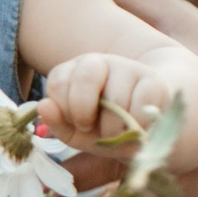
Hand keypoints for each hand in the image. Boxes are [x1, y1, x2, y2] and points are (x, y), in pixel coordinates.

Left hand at [35, 53, 167, 152]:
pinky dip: (137, 125)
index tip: (76, 124)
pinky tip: (137, 130)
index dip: (65, 110)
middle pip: (85, 78)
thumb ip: (57, 123)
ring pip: (116, 97)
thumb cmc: (105, 128)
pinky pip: (142, 103)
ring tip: (117, 134)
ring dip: (114, 128)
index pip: (58, 82)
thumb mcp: (77, 133)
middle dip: (84, 111)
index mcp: (74, 71)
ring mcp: (128, 67)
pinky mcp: (153, 80)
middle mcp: (99, 62)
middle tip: (90, 129)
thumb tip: (44, 106)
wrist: (145, 126)